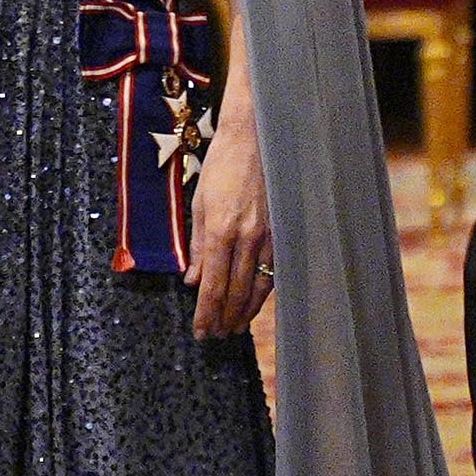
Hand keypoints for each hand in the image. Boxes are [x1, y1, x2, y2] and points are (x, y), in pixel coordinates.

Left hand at [184, 96, 272, 341]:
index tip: (201, 332)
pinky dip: (264, 291)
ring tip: (235, 327)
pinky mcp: (283, 231)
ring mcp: (269, 236)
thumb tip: (193, 280)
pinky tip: (256, 302)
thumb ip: (197, 246)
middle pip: (236, 292)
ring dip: (246, 311)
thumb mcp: (199, 204)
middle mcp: (246, 239)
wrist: (256, 140)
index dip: (206, 313)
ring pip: (259, 286)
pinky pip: (273, 270)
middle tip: (216, 336)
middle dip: (224, 318)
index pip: (213, 286)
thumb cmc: (222, 167)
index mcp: (221, 232)